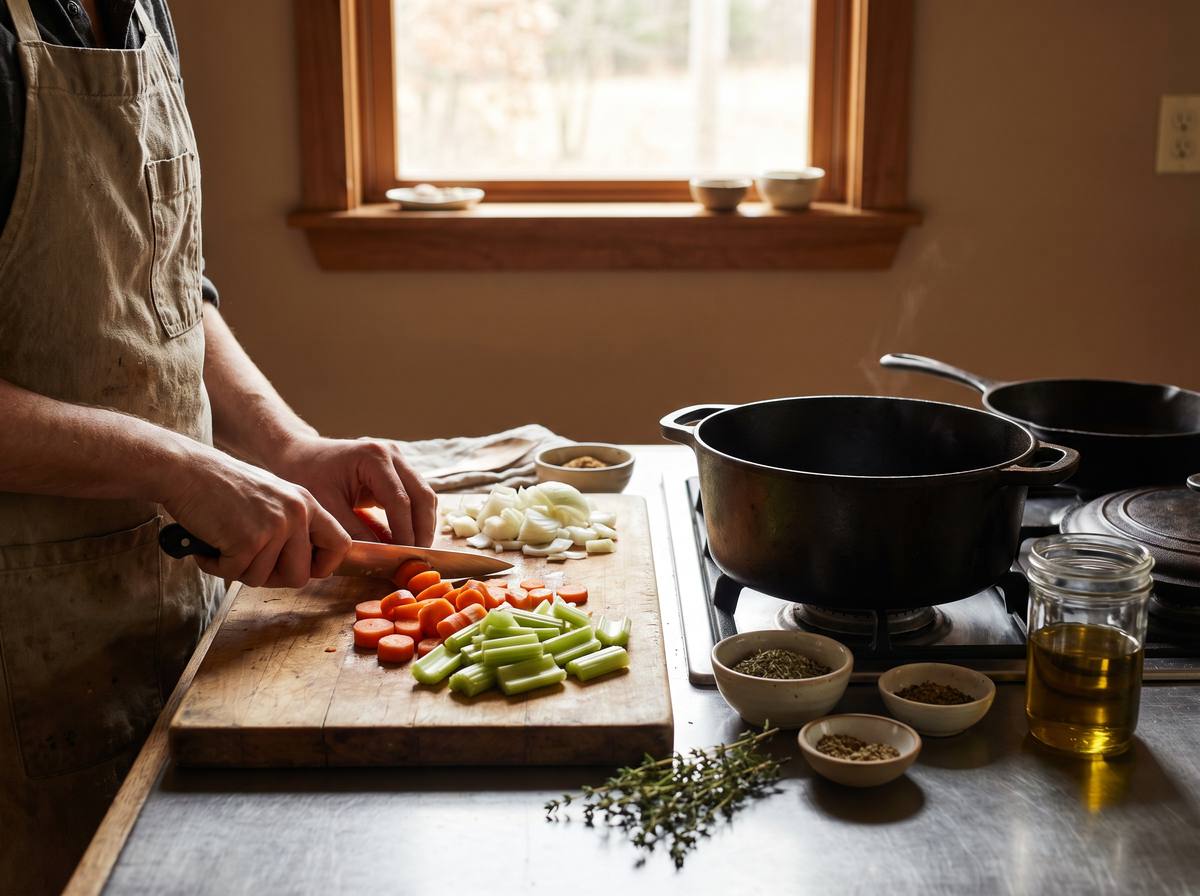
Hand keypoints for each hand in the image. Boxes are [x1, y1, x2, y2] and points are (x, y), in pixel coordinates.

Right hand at [162, 446, 351, 587]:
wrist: (187, 469)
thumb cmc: (223, 487)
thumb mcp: (273, 498)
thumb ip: (293, 526)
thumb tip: (307, 566)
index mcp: (307, 504)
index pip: (341, 545)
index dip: (323, 566)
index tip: (303, 569)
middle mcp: (297, 514)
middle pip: (300, 576)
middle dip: (271, 577)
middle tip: (248, 560)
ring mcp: (274, 526)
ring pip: (263, 579)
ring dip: (239, 569)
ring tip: (224, 542)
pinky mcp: (248, 540)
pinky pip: (235, 574)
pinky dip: (216, 566)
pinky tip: (208, 543)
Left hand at [266, 435, 437, 546]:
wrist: (300, 455)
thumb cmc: (307, 475)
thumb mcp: (326, 507)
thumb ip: (354, 532)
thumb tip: (380, 557)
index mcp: (373, 457)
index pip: (400, 500)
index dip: (405, 532)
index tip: (404, 557)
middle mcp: (392, 454)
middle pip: (423, 495)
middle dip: (422, 530)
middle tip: (416, 558)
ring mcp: (398, 460)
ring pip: (425, 496)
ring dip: (423, 525)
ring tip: (414, 551)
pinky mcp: (398, 471)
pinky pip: (416, 497)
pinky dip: (416, 518)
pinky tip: (408, 539)